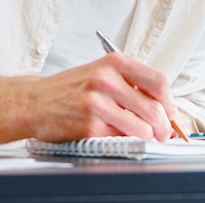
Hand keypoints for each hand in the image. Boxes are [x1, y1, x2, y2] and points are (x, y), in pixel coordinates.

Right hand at [27, 52, 177, 142]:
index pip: (159, 82)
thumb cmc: (71, 89)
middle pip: (154, 108)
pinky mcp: (89, 126)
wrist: (35, 101)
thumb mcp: (101, 72)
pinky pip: (121, 139)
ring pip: (142, 127)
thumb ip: (132, 84)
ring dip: (145, 136)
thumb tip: (165, 108)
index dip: (169, 101)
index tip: (168, 111)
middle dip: (163, 126)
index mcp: (113, 63)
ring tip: (138, 134)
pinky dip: (123, 140)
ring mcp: (97, 104)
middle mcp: (105, 80)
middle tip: (161, 132)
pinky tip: (113, 134)